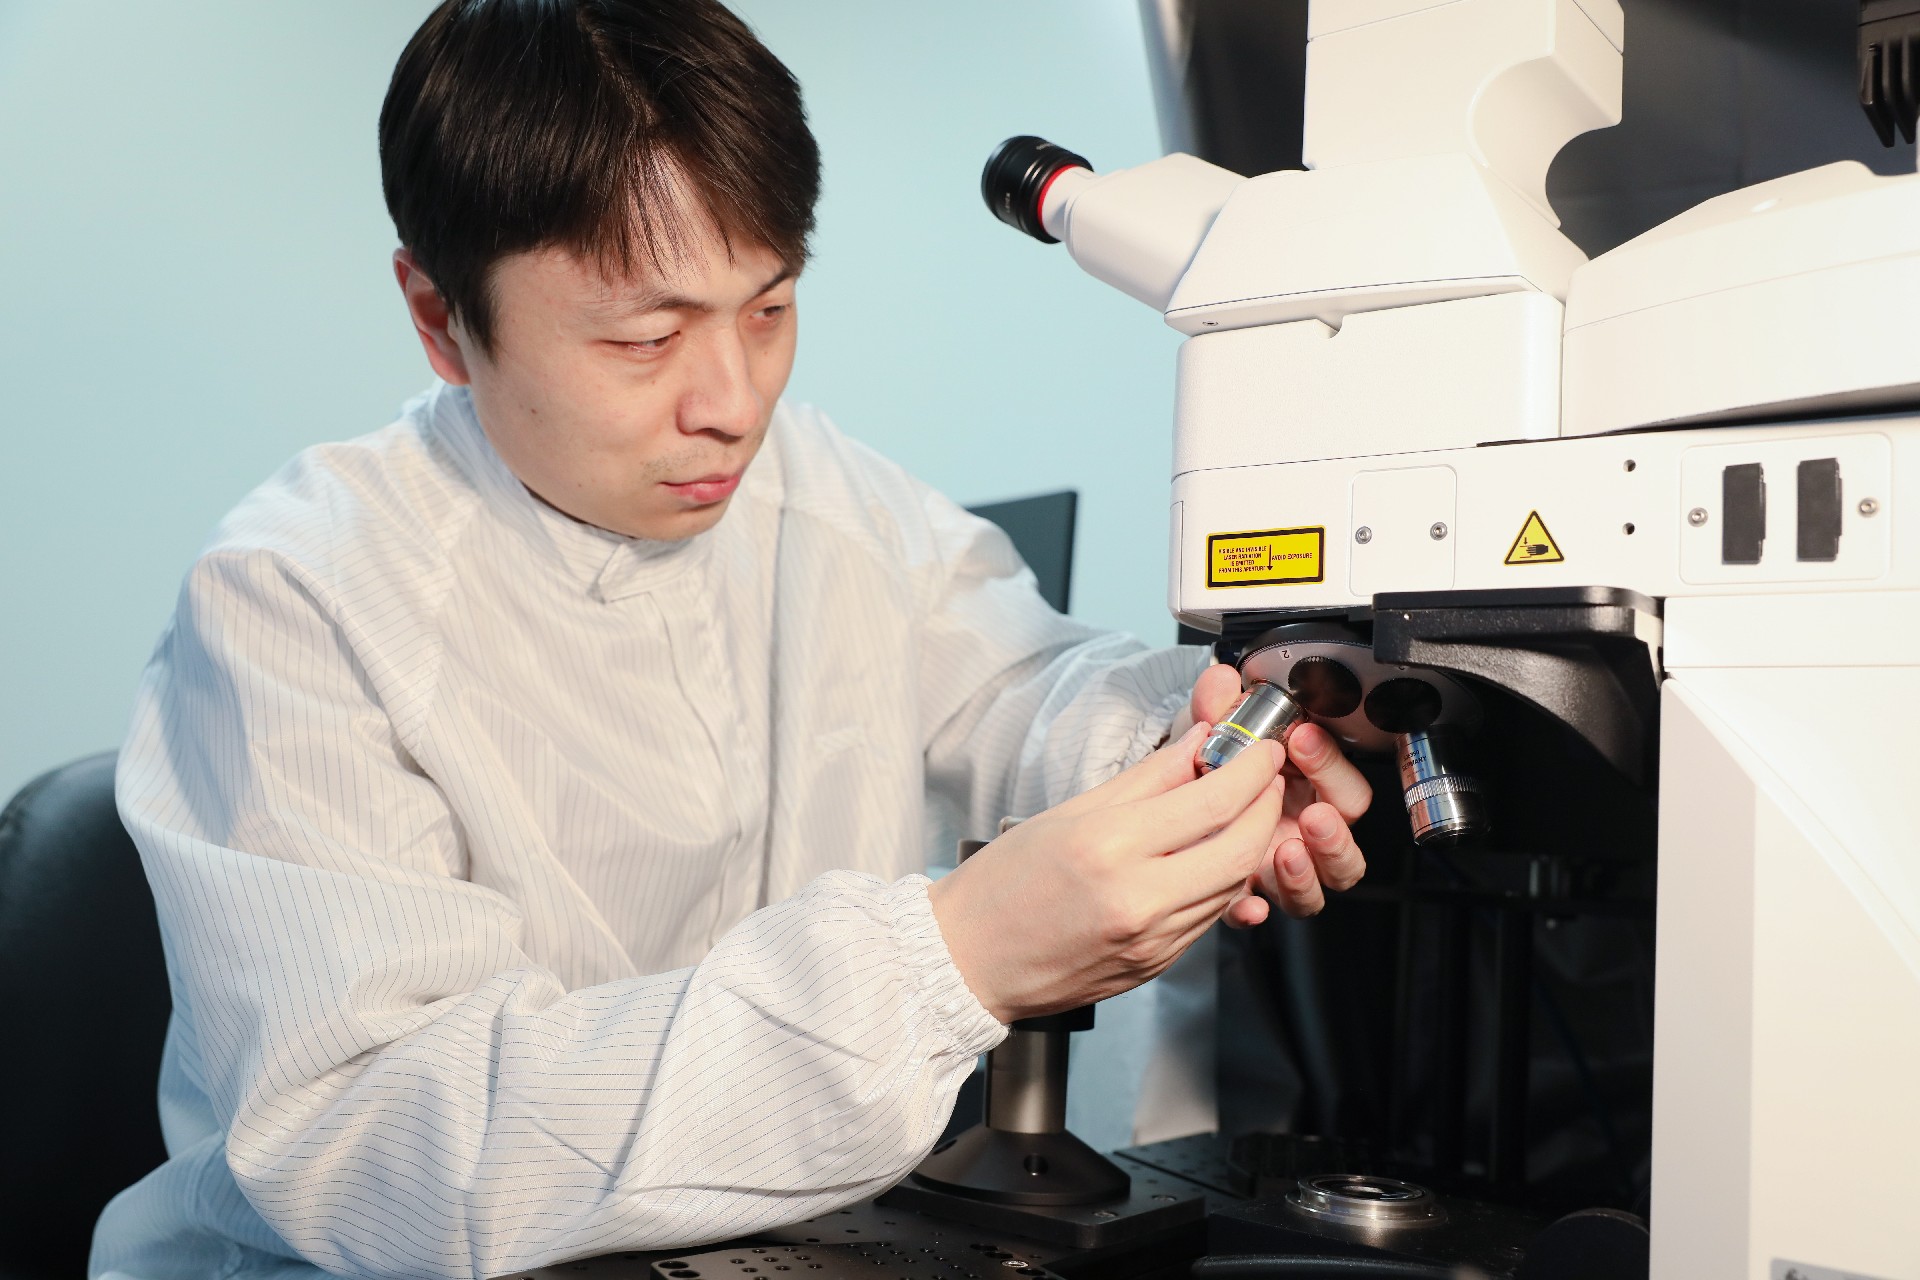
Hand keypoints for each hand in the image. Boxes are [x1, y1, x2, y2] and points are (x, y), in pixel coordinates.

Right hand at [927, 726, 1285, 1022]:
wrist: (967, 961)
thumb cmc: (1001, 885)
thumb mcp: (1069, 812)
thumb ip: (1147, 778)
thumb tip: (1200, 744)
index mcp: (1109, 848)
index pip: (1213, 803)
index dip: (1251, 771)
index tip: (1262, 749)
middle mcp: (1138, 899)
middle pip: (1241, 848)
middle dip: (1266, 807)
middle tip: (1264, 778)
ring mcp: (1151, 940)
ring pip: (1232, 886)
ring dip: (1250, 844)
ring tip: (1240, 811)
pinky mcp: (1156, 965)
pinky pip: (1208, 916)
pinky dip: (1221, 880)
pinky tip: (1209, 856)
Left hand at [1185, 663, 1372, 922]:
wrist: (1161, 806)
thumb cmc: (1202, 765)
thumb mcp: (1207, 732)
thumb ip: (1215, 707)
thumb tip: (1221, 680)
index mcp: (1307, 788)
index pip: (1343, 783)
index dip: (1329, 762)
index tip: (1302, 738)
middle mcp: (1300, 831)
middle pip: (1343, 842)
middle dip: (1334, 829)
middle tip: (1312, 813)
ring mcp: (1277, 867)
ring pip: (1317, 886)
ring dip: (1308, 872)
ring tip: (1288, 853)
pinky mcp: (1245, 895)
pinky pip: (1261, 911)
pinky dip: (1253, 909)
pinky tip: (1245, 904)